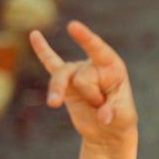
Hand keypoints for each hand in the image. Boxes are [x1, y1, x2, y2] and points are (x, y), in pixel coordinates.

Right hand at [30, 20, 137, 145]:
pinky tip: (34, 35)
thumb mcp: (124, 119)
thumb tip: (102, 117)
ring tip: (53, 104)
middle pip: (81, 77)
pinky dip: (42, 50)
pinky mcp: (65, 82)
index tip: (73, 27)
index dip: (86, 39)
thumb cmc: (120, 120)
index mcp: (113, 67)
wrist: (106, 132)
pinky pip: (51, 63)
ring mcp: (78, 71)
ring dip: (59, 92)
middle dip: (90, 97)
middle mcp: (94, 65)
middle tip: (100, 105)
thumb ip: (114, 114)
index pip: (99, 50)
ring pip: (60, 76)